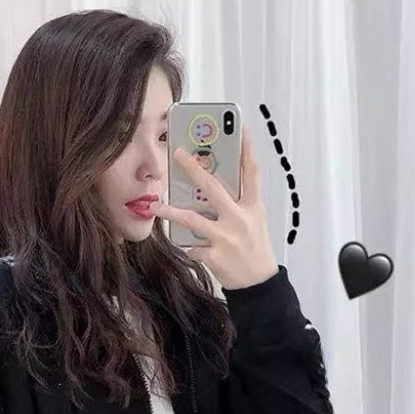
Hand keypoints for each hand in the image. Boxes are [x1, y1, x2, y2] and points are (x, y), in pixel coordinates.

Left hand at [148, 124, 279, 289]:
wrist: (259, 285)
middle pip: (214, 188)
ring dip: (170, 211)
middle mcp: (239, 219)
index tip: (240, 128)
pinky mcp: (214, 256)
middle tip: (178, 153)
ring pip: (192, 219)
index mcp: (253, 208)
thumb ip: (236, 204)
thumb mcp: (253, 222)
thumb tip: (210, 187)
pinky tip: (184, 245)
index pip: (252, 173)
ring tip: (156, 205)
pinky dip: (186, 245)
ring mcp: (226, 238)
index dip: (247, 149)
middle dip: (194, 169)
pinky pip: (192, 246)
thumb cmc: (254, 249)